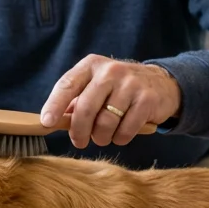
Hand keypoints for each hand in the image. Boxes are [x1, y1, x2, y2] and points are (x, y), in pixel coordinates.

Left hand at [40, 56, 180, 148]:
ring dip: (101, 137)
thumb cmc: (118, 89)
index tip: (47, 123)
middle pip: (85, 108)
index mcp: (91, 65)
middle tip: (79, 142)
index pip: (67, 85)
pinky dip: (120, 138)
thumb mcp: (95, 86)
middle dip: (79, 131)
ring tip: (103, 136)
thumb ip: (74, 101)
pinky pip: (125, 130)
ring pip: (106, 123)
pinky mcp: (147, 99)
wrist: (162, 84)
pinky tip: (120, 134)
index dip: (54, 105)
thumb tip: (51, 121)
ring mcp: (130, 84)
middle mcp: (110, 71)